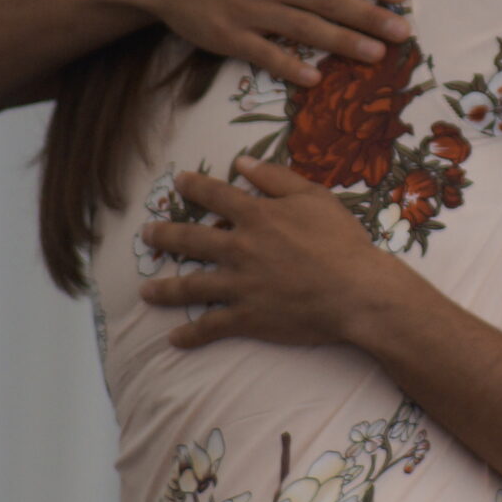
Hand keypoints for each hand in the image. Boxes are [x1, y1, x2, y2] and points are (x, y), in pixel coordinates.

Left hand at [136, 161, 407, 348]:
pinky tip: (174, 339)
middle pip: (191, 240)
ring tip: (146, 292)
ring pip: (191, 286)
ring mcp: (240, 285)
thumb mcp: (314, 197)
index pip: (216, 196)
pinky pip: (211, 326)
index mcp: (256, 217)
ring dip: (165, 290)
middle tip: (146, 234)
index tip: (178, 181)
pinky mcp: (247, 317)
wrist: (355, 291)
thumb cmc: (341, 241)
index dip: (195, 186)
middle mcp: (240, 249)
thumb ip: (276, 178)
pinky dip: (191, 335)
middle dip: (165, 236)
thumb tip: (242, 162)